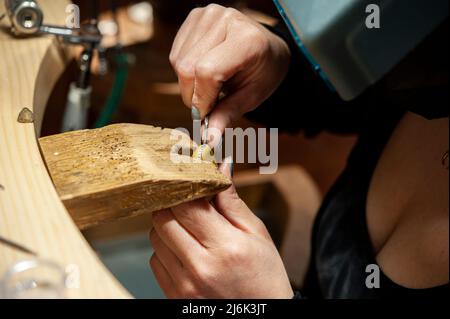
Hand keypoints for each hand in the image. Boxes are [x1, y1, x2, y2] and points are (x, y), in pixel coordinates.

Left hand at [149, 162, 293, 298]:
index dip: (185, 186)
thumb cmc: (264, 275)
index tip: (189, 180)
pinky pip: (154, 260)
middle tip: (190, 203)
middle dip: (173, 204)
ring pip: (154, 237)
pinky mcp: (173, 296)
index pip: (186, 204)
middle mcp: (199, 267)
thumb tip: (220, 167)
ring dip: (169, 226)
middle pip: (163, 217)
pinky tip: (187, 251)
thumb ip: (232, 201)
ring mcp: (183, 285)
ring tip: (192, 230)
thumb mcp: (256, 234)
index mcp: (225, 247)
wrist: (261, 317)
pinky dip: (166, 249)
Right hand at [170, 4, 290, 134]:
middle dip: (192, 95)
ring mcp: (208, 14)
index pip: (208, 72)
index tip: (205, 116)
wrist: (267, 48)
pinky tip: (202, 72)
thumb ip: (228, 114)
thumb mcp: (252, 97)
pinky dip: (184, 71)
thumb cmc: (263, 73)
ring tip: (210, 86)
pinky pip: (176, 53)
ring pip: (178, 62)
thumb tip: (209, 139)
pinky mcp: (195, 16)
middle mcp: (225, 20)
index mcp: (247, 40)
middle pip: (188, 67)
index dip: (202, 99)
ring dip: (188, 84)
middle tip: (207, 105)